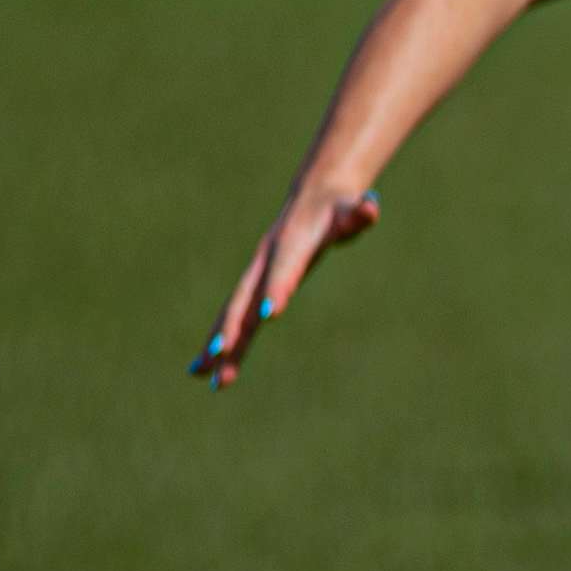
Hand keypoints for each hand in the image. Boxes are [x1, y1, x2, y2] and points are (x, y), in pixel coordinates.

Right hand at [194, 182, 381, 385]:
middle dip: (233, 324)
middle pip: (246, 296)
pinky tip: (204, 368)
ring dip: (219, 341)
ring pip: (234, 312)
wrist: (314, 197)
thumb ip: (359, 214)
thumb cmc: (337, 208)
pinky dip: (221, 340)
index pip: (284, 268)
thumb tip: (370, 208)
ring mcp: (257, 275)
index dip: (277, 289)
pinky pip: (236, 316)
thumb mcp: (352, 210)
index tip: (269, 316)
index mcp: (291, 243)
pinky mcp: (257, 287)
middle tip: (220, 352)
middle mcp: (265, 261)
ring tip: (201, 373)